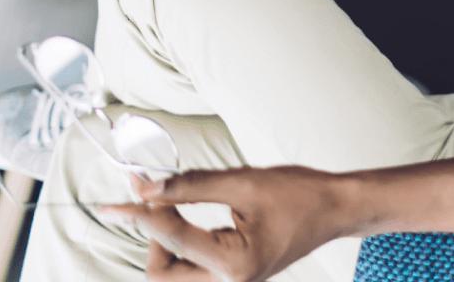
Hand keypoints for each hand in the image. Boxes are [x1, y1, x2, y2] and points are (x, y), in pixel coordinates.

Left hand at [100, 166, 359, 281]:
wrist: (337, 208)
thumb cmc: (301, 193)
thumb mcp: (244, 182)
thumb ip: (191, 185)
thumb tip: (148, 187)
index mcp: (235, 263)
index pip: (172, 238)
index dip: (142, 213)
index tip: (116, 199)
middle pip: (163, 272)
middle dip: (152, 236)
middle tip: (155, 199)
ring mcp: (233, 281)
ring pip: (173, 273)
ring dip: (164, 241)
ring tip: (168, 206)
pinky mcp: (234, 274)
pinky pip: (191, 266)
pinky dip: (179, 242)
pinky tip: (179, 216)